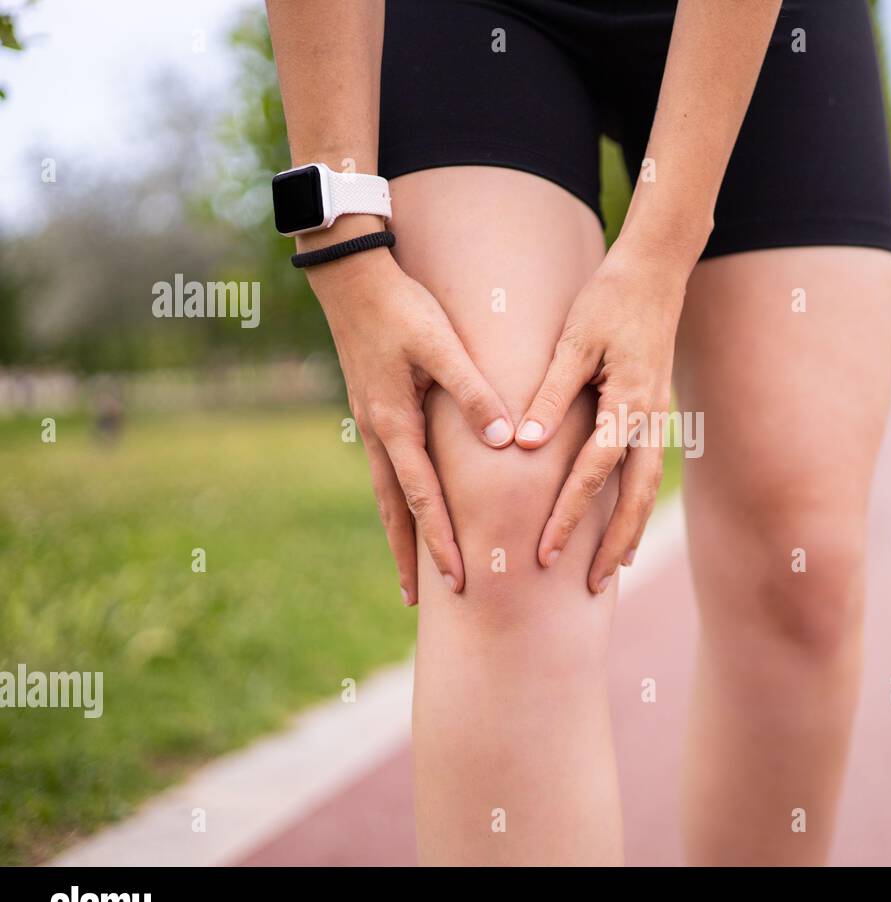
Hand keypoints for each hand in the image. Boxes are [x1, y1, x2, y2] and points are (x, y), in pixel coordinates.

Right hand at [309, 250, 514, 602]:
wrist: (351, 278)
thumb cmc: (402, 308)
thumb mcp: (441, 345)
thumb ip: (473, 392)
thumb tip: (504, 441)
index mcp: (396, 424)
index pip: (422, 498)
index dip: (441, 541)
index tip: (456, 579)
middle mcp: (379, 434)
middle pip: (395, 511)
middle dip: (410, 555)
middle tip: (420, 601)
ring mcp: (372, 425)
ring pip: (388, 494)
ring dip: (401, 534)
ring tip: (411, 572)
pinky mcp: (376, 412)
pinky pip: (389, 470)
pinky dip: (399, 500)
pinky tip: (410, 510)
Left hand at [516, 244, 687, 592]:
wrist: (656, 271)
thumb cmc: (609, 300)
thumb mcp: (574, 342)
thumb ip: (549, 394)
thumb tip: (523, 446)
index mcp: (629, 403)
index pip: (593, 472)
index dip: (569, 515)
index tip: (545, 551)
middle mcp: (649, 419)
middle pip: (635, 498)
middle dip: (613, 544)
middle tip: (591, 587)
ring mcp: (657, 418)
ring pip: (646, 490)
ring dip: (630, 532)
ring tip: (613, 572)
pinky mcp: (653, 413)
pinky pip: (645, 471)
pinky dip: (635, 504)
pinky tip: (623, 525)